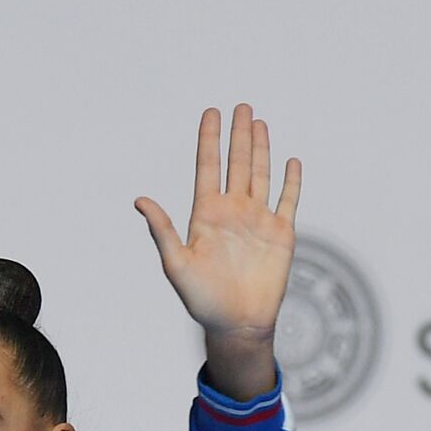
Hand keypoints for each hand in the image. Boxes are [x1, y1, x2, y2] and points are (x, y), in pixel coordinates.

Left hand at [133, 103, 301, 344]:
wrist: (236, 323)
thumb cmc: (202, 300)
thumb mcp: (176, 264)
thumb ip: (161, 230)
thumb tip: (139, 200)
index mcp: (206, 215)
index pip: (208, 168)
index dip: (209, 140)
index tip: (211, 113)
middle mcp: (232, 212)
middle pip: (237, 164)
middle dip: (238, 135)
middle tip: (241, 106)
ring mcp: (257, 221)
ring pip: (261, 175)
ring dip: (261, 149)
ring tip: (259, 122)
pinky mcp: (281, 234)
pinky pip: (288, 201)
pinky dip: (291, 181)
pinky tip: (291, 161)